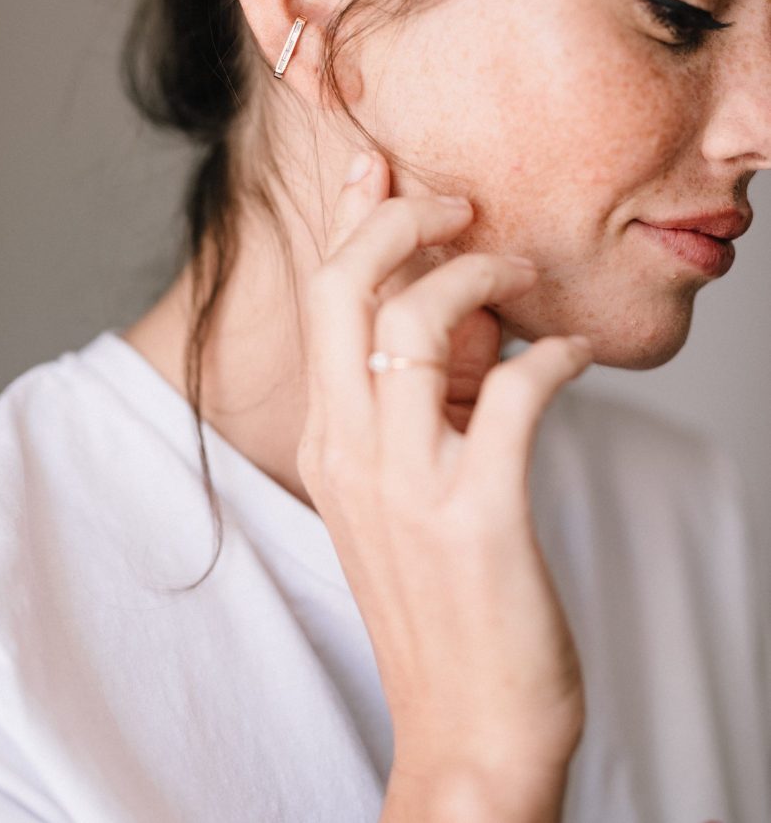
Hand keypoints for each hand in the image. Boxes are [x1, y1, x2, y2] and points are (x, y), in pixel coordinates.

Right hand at [297, 150, 592, 803]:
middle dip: (395, 221)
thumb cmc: (443, 602)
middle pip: (344, 289)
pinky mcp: (475, 515)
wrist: (467, 729)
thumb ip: (406, 404)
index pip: (320, 300)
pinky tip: (576, 355)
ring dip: (480, 275)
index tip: (375, 167)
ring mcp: (408, 484)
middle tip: (455, 205)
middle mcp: (350, 452)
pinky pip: (516, 394)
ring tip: (521, 276)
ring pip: (417, 323)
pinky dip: (554, 357)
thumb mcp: (398, 492)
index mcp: (327, 441)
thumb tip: (448, 311)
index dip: (345, 219)